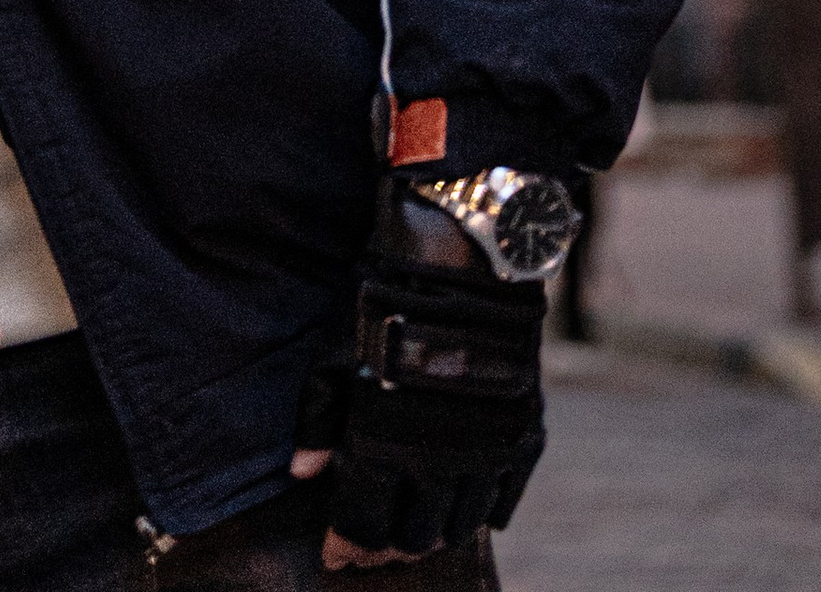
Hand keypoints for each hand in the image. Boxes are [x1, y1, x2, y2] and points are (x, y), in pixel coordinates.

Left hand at [290, 221, 546, 570]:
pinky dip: (481, 513)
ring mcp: (485, 454)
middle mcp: (438, 462)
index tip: (337, 557)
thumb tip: (299, 474)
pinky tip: (463, 507)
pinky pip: (502, 504)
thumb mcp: (334, 353)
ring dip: (433, 532)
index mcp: (383, 445)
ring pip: (458, 527)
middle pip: (413, 537)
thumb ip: (315, 419)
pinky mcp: (521, 440)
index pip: (363, 527)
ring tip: (415, 525)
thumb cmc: (383, 301)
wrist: (461, 262)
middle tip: (374, 544)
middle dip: (389, 546)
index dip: (348, 548)